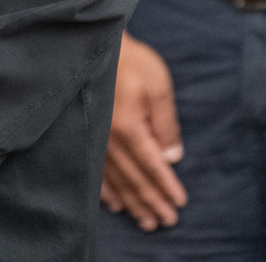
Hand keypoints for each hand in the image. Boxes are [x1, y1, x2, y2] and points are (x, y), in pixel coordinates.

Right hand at [102, 32, 186, 229]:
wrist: (95, 45)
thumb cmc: (131, 61)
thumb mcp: (158, 85)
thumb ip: (166, 122)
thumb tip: (172, 156)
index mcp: (129, 126)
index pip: (152, 165)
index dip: (166, 186)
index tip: (178, 204)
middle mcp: (110, 138)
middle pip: (133, 178)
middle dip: (151, 201)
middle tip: (165, 221)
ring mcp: (95, 138)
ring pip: (115, 179)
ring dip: (132, 201)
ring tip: (144, 220)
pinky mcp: (87, 134)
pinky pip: (95, 171)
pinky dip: (106, 190)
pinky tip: (114, 203)